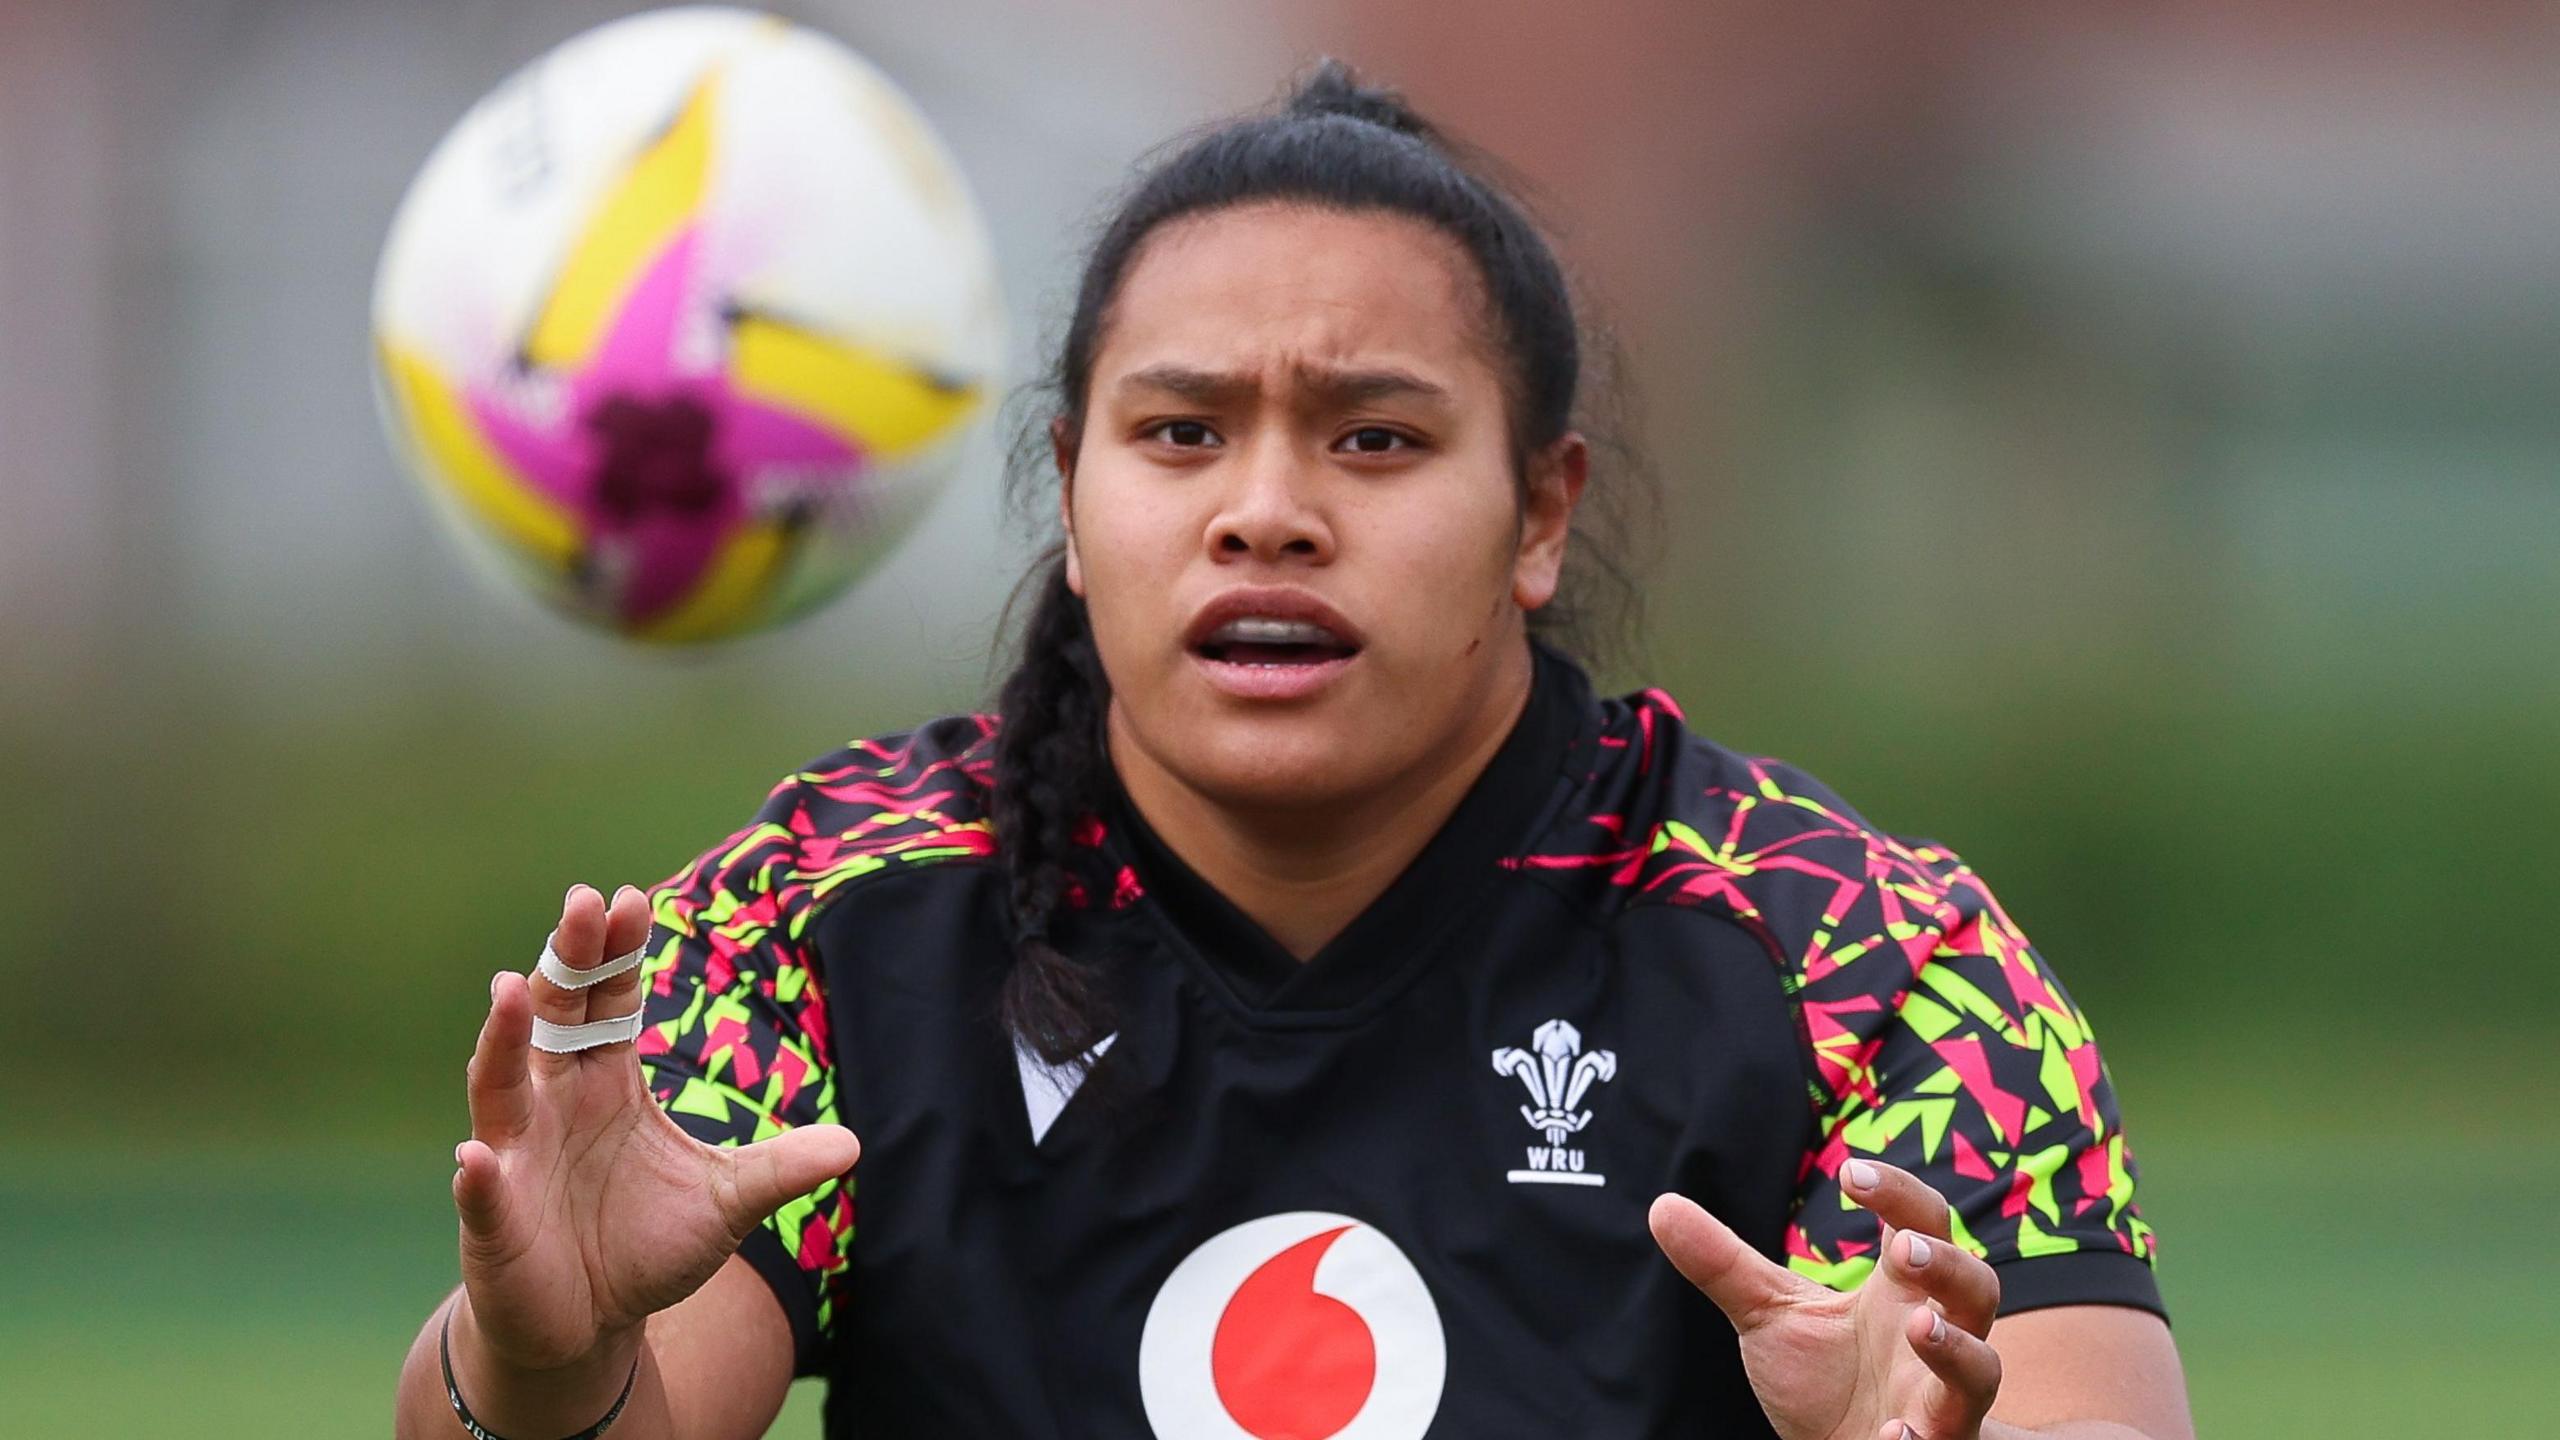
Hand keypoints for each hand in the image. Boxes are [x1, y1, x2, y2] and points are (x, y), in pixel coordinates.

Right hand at [452, 884, 860, 1373]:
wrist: (591, 1325)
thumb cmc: (645, 1245)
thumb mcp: (728, 1200)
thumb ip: (780, 1168)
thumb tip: (854, 1145)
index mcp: (607, 1080)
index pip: (610, 1000)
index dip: (618, 952)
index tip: (631, 899)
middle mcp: (553, 1102)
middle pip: (556, 1015)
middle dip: (567, 961)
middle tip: (583, 903)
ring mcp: (516, 1156)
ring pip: (500, 1085)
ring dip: (503, 1038)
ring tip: (511, 989)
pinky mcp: (495, 1220)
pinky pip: (483, 1191)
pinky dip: (478, 1175)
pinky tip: (477, 1157)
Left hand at [1650, 1161, 2001, 1439]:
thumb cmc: (1827, 1382)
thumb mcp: (1771, 1317)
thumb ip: (1723, 1265)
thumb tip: (1661, 1206)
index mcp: (1900, 1292)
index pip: (1922, 1225)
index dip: (1899, 1194)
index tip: (1850, 1172)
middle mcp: (1936, 1337)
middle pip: (1975, 1289)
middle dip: (1949, 1264)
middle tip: (1906, 1247)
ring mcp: (1941, 1399)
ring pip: (1982, 1370)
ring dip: (1957, 1349)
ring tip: (1920, 1328)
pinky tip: (1892, 1436)